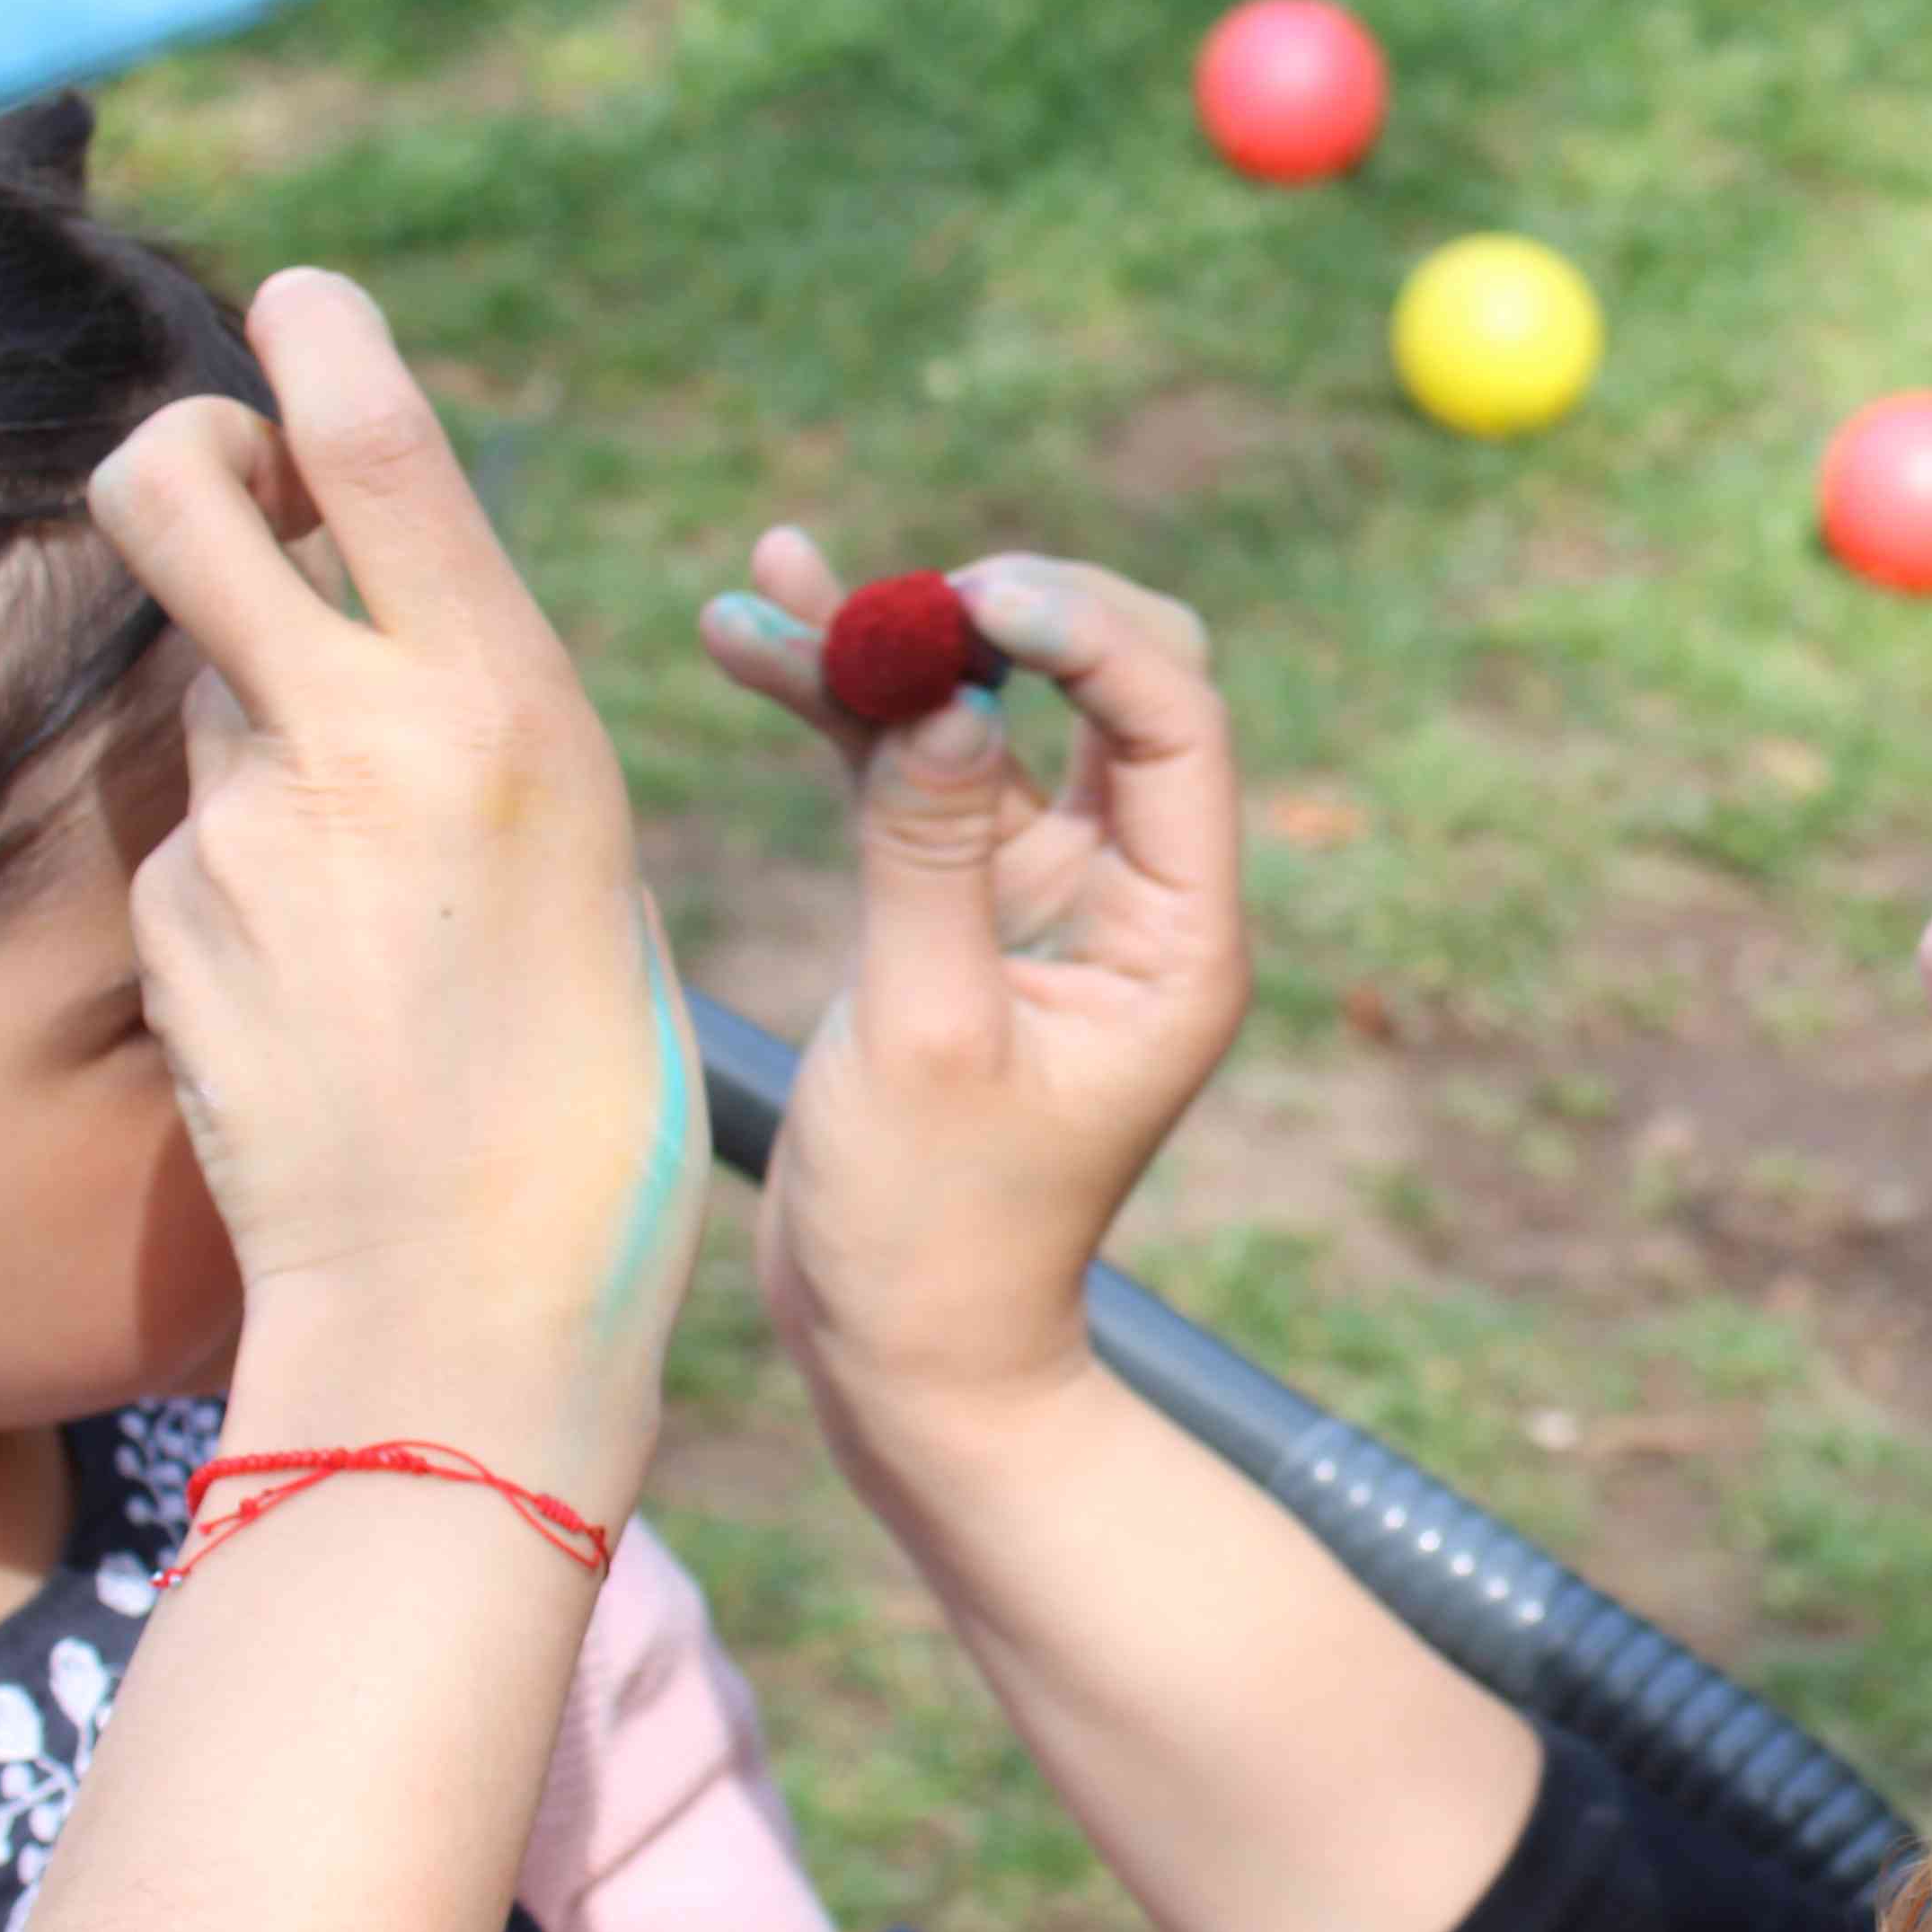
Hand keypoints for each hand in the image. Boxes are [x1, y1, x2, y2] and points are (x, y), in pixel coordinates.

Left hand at [88, 273, 701, 1524]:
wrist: (471, 1300)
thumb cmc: (588, 1083)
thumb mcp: (584, 849)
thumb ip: (471, 713)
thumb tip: (374, 614)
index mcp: (503, 706)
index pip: (374, 444)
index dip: (316, 337)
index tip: (298, 303)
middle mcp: (350, 740)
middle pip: (173, 490)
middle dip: (186, 456)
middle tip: (227, 489)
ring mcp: (232, 831)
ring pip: (199, 686)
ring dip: (246, 715)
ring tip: (352, 866)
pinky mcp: (164, 922)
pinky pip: (187, 835)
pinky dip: (237, 866)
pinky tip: (316, 977)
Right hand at [701, 531, 1246, 1444]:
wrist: (903, 1356)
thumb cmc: (933, 1232)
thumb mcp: (926, 1038)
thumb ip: (928, 856)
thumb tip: (941, 685)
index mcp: (1179, 934)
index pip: (1173, 722)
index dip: (1084, 632)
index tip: (967, 595)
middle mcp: (1133, 894)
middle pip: (1108, 684)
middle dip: (999, 614)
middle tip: (891, 592)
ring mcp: (1045, 894)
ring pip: (989, 717)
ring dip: (890, 644)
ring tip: (776, 574)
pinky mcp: (957, 909)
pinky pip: (914, 775)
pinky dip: (845, 709)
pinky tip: (752, 628)